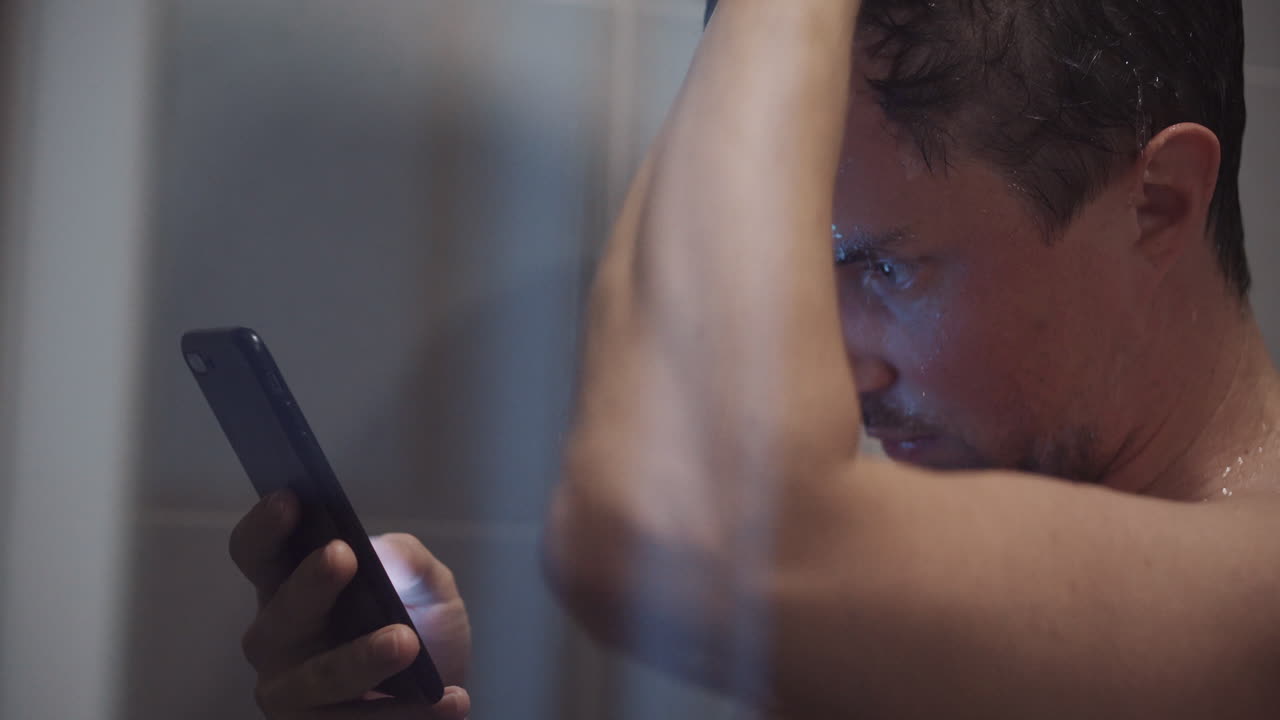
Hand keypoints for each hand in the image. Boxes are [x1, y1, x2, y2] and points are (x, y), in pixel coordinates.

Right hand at [229, 491, 471, 718]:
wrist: (443, 692)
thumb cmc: (419, 625)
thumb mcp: (428, 584)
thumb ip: (409, 560)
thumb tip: (381, 554)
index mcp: (290, 587)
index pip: (257, 553)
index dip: (265, 527)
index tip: (291, 498)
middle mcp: (277, 640)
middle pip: (278, 615)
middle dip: (309, 585)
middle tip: (343, 556)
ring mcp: (291, 694)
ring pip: (315, 679)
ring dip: (359, 660)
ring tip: (406, 643)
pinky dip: (405, 715)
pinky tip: (451, 700)